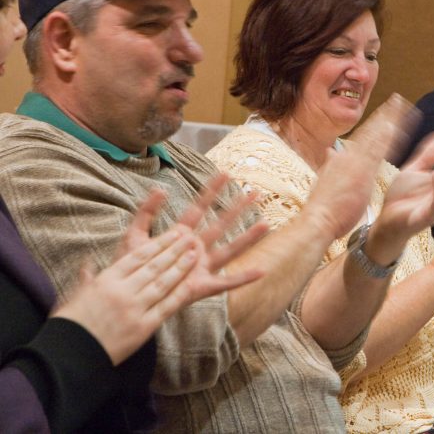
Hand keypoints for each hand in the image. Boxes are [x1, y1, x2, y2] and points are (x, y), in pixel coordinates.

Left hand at [53, 177, 266, 364]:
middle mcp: (196, 248)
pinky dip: (244, 278)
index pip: (200, 208)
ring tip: (266, 223)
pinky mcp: (203, 286)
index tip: (226, 174)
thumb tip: (160, 188)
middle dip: (238, 208)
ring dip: (248, 237)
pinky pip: (228, 283)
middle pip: (221, 224)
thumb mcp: (134, 236)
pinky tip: (262, 270)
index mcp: (181, 235)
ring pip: (230, 249)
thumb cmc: (130, 269)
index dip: (212, 191)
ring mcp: (201, 267)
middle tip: (255, 192)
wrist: (126, 298)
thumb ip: (145, 213)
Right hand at [303, 93, 417, 239]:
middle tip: (398, 98)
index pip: (362, 137)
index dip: (375, 123)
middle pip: (370, 130)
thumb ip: (331, 165)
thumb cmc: (323, 208)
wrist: (318, 220)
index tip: (385, 113)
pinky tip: (395, 125)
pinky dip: (386, 137)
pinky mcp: (362, 172)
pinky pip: (377, 151)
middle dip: (385, 113)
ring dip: (390, 118)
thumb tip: (331, 152)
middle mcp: (348, 155)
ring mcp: (355, 162)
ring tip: (402, 103)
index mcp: (342, 158)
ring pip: (376, 135)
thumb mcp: (326, 181)